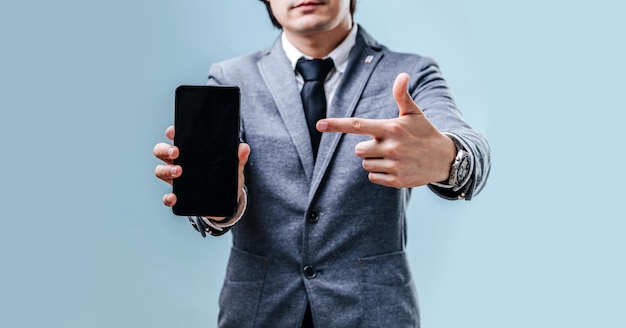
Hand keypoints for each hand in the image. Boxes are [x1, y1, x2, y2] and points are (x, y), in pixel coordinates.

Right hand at [153, 126, 249, 207]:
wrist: (225, 202)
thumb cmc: (225, 178)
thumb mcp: (234, 168)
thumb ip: (238, 158)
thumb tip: (243, 148)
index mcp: (189, 150)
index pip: (176, 136)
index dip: (172, 132)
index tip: (174, 131)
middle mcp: (178, 162)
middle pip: (161, 151)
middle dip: (165, 150)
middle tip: (176, 152)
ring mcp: (175, 179)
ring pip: (160, 170)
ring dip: (165, 170)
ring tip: (179, 172)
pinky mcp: (178, 196)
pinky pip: (167, 196)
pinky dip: (168, 197)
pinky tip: (173, 197)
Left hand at [316, 73, 455, 188]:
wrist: (445, 159)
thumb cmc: (424, 132)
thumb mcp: (414, 113)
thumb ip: (402, 95)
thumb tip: (402, 75)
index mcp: (391, 128)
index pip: (358, 125)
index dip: (337, 125)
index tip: (320, 125)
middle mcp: (391, 147)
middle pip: (358, 150)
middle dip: (368, 147)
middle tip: (386, 144)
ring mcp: (394, 165)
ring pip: (366, 164)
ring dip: (374, 161)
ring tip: (393, 156)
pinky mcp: (397, 181)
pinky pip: (373, 177)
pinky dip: (380, 174)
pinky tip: (395, 167)